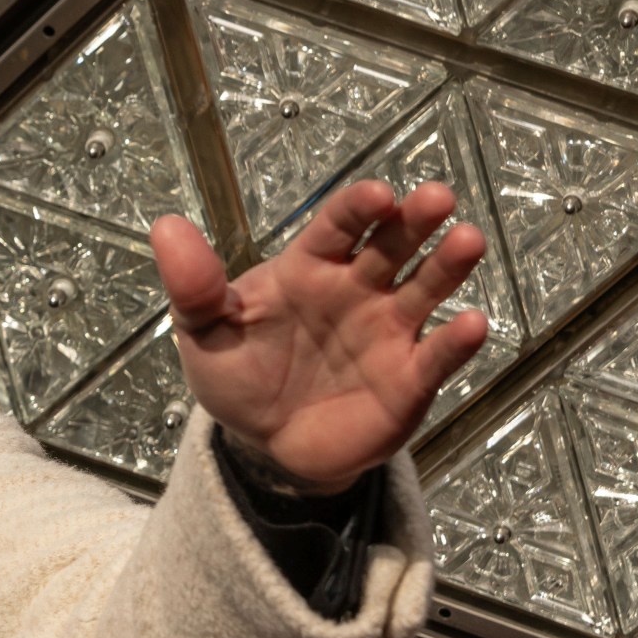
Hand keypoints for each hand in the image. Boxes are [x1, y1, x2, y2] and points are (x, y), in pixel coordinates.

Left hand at [149, 180, 489, 493]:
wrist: (264, 443)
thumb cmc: (238, 374)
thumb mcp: (205, 331)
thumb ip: (193, 285)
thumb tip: (164, 225)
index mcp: (310, 268)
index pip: (338, 227)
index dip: (358, 208)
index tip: (377, 194)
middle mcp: (358, 290)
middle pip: (393, 246)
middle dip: (416, 220)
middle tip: (437, 197)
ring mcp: (389, 332)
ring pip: (427, 288)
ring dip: (449, 265)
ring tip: (468, 240)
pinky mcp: (410, 379)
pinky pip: (438, 355)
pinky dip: (458, 341)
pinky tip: (473, 324)